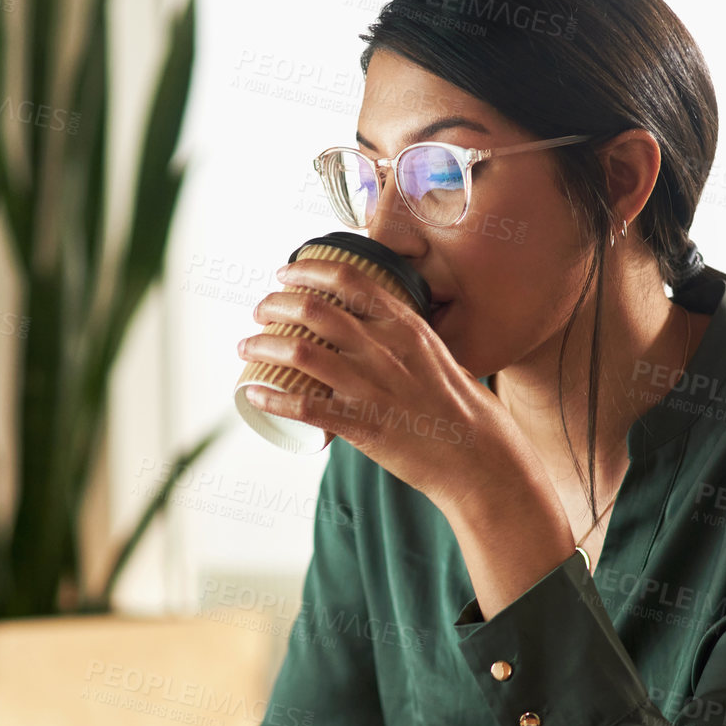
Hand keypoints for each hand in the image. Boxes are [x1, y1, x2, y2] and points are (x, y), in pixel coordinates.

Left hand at [239, 258, 524, 512]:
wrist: (478, 456)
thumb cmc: (459, 408)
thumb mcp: (437, 355)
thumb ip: (405, 339)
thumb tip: (374, 329)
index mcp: (405, 326)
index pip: (349, 279)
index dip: (308, 270)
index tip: (286, 272)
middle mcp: (385, 349)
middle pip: (314, 309)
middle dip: (275, 304)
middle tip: (260, 311)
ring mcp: (372, 387)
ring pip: (300, 352)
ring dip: (264, 345)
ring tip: (248, 347)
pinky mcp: (362, 425)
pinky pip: (305, 406)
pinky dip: (272, 397)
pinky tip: (253, 393)